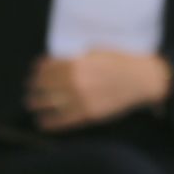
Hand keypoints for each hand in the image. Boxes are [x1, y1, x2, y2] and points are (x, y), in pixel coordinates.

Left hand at [26, 52, 169, 131]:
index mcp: (78, 63)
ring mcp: (80, 99)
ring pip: (47, 104)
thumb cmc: (123, 61)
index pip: (47, 68)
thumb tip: (59, 61)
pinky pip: (60, 121)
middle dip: (33, 87)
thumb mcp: (100, 51)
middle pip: (43, 86)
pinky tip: (42, 120)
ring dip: (35, 103)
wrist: (143, 79)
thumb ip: (79, 57)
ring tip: (32, 103)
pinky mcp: (87, 114)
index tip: (35, 72)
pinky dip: (47, 122)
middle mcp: (75, 82)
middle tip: (30, 87)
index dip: (38, 70)